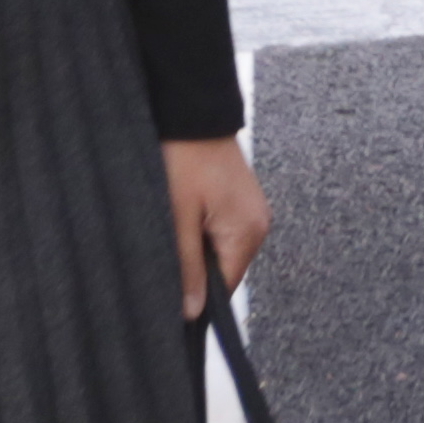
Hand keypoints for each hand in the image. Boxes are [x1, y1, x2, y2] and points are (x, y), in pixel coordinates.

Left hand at [164, 135, 270, 320]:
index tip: (167, 290)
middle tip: (165, 247)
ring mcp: (251, 210)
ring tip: (174, 223)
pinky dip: (200, 229)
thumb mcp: (178, 218)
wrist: (192, 111)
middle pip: (223, 269)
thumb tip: (193, 311)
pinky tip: (183, 212)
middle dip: (194, 267)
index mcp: (248, 233)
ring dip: (195, 246)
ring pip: (219, 249)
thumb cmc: (184, 159)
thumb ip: (187, 267)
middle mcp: (258, 223)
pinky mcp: (240, 199)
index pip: (225, 288)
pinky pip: (221, 229)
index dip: (196, 295)